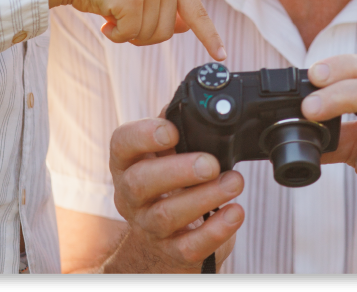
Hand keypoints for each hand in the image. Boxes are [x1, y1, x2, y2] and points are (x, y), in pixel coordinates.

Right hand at [37, 0, 225, 60]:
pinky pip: (129, 35)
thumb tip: (186, 27)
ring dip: (127, 33)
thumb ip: (167, 8)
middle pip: (167, 34)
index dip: (210, 37)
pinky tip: (106, 17)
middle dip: (143, 34)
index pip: (198, 14)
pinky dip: (114, 34)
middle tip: (125, 17)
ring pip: (149, 36)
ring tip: (115, 13)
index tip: (221, 56)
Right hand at [101, 119, 243, 272]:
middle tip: (211, 163)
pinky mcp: (171, 253)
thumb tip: (186, 103)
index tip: (172, 131)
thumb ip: (173, 128)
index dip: (143, 135)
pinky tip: (235, 213)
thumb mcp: (164, 155)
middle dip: (178, 171)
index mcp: (127, 163)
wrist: (162, 242)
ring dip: (205, 197)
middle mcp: (130, 196)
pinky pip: (189, 247)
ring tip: (235, 182)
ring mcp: (148, 227)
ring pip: (166, 215)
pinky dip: (215, 231)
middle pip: (140, 182)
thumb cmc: (167, 186)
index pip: (121, 144)